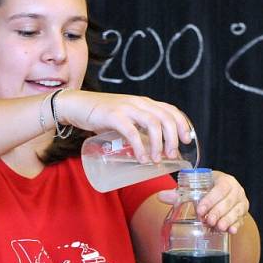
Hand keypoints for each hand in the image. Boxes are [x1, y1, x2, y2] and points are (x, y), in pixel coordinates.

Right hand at [57, 90, 193, 163]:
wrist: (76, 106)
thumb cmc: (100, 115)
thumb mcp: (124, 117)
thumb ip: (137, 127)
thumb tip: (151, 149)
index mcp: (144, 103)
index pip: (170, 110)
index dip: (182, 125)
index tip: (185, 140)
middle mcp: (138, 103)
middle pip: (165, 118)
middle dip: (172, 139)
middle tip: (171, 156)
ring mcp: (126, 108)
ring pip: (153, 124)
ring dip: (158, 144)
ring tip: (156, 160)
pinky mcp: (113, 116)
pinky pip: (132, 132)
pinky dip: (140, 147)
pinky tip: (142, 158)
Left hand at [157, 170, 249, 234]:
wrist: (220, 196)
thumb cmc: (205, 192)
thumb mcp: (194, 190)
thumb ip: (178, 194)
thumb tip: (160, 196)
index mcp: (224, 180)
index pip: (220, 188)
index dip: (210, 199)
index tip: (200, 210)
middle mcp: (236, 190)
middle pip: (228, 201)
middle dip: (218, 211)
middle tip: (208, 220)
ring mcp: (241, 202)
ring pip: (236, 211)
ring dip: (227, 219)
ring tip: (218, 227)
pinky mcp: (242, 214)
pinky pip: (241, 220)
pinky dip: (236, 225)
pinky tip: (231, 231)